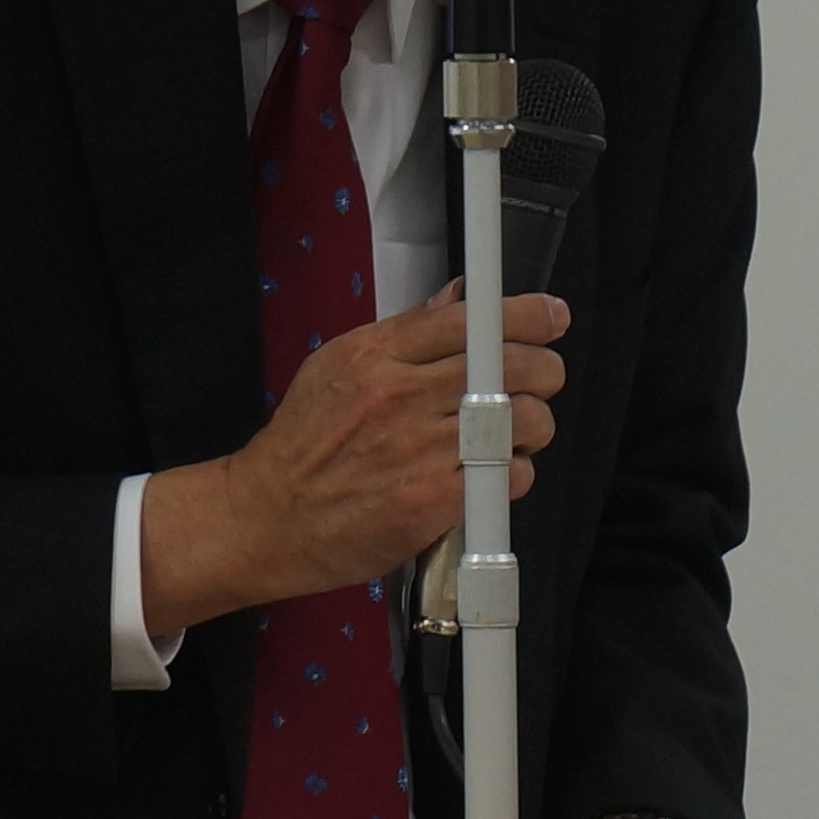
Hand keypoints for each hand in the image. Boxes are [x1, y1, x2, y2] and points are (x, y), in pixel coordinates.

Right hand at [139, 290, 560, 632]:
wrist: (268, 518)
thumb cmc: (303, 446)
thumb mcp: (336, 366)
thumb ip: (402, 333)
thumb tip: (455, 300)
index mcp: (377, 355)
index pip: (470, 319)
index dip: (525, 315)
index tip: (551, 317)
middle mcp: (401, 395)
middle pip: (511, 366)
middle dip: (544, 370)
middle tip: (542, 381)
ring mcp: (419, 449)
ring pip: (522, 421)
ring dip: (532, 427)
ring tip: (512, 436)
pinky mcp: (433, 501)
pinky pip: (509, 476)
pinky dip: (511, 476)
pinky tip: (487, 477)